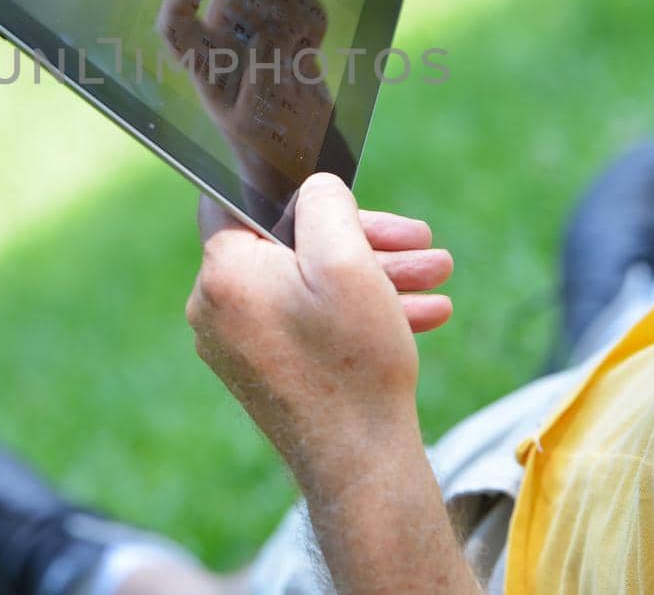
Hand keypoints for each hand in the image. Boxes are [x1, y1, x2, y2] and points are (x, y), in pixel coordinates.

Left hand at [157, 0, 335, 197]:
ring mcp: (257, 30)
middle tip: (287, 38)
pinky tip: (314, 42)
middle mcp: (225, 40)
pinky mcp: (288, 28)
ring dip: (292, 9)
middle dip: (263, 3)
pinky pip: (301, 0)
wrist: (300, 148)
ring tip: (303, 45)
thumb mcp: (256, 119)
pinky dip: (313, 16)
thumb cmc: (268, 141)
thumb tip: (273, 34)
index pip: (176, 25)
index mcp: (205, 65)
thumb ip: (259, 76)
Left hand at [185, 176, 452, 474]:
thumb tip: (313, 188)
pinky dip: (354, 313)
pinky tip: (418, 314)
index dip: (298, 190)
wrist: (360, 464)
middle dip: (364, 241)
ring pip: (308, 286)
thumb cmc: (352, 361)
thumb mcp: (346, 259)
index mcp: (224, 272)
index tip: (341, 194)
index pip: (242, 200)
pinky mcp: (264, 370)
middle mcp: (217, 307)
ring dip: (374, 277)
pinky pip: (307, 322)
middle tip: (421, 242)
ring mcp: (238, 343)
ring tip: (437, 278)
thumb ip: (325, 203)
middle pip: (290, 246)